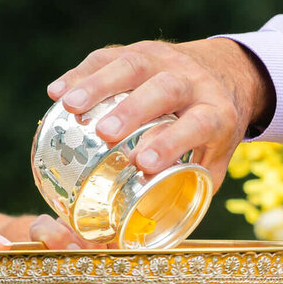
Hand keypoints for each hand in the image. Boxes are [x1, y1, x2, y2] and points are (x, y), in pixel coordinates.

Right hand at [47, 37, 273, 190]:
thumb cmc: (213, 130)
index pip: (197, 123)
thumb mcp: (215, 160)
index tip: (143, 164)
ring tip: (70, 107)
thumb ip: (189, 190)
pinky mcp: (139, 50)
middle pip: (164, 88)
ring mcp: (164, 60)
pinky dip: (81, 74)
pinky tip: (57, 93)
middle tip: (104, 133)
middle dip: (133, 109)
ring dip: (98, 85)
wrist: (225, 73)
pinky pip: (108, 57)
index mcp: (216, 112)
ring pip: (132, 64)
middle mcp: (192, 81)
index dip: (171, 142)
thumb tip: (147, 233)